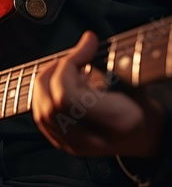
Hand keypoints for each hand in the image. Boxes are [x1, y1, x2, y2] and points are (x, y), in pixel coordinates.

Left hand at [32, 31, 163, 157]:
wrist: (145, 137)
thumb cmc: (142, 106)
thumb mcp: (136, 82)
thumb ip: (110, 63)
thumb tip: (86, 40)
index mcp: (117, 121)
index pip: (67, 96)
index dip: (68, 65)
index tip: (85, 46)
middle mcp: (92, 139)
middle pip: (50, 105)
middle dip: (53, 74)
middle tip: (70, 59)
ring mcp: (75, 146)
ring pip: (41, 113)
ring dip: (46, 85)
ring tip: (66, 71)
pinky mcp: (64, 145)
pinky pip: (41, 119)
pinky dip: (44, 97)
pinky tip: (58, 87)